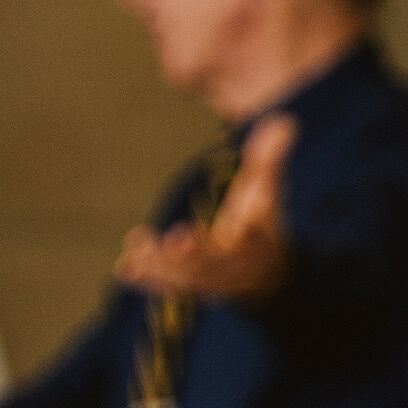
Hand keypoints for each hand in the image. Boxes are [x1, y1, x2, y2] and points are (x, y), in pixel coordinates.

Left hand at [112, 111, 292, 303]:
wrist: (265, 271)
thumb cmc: (261, 222)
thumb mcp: (267, 190)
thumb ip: (270, 159)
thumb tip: (283, 121)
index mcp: (252, 242)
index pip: (244, 242)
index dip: (232, 237)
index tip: (203, 231)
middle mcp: (230, 265)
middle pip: (207, 265)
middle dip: (186, 257)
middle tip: (164, 242)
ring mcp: (208, 279)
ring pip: (183, 279)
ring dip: (158, 266)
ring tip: (134, 249)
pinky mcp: (189, 285)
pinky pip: (167, 286)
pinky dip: (147, 279)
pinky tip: (124, 268)